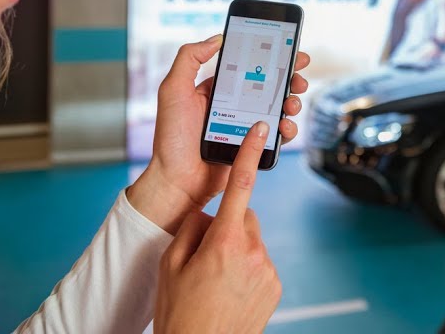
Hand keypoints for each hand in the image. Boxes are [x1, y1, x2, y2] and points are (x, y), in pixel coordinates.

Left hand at [127, 34, 311, 233]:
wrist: (177, 181)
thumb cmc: (171, 138)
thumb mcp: (173, 90)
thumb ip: (189, 59)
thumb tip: (216, 38)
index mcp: (218, 89)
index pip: (249, 66)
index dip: (271, 57)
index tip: (289, 49)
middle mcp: (234, 105)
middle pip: (270, 85)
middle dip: (289, 78)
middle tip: (297, 78)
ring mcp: (245, 126)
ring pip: (277, 108)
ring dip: (292, 101)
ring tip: (291, 103)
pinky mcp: (253, 147)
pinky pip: (276, 135)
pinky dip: (287, 128)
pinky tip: (285, 126)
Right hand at [154, 122, 281, 333]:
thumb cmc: (181, 314)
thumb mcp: (170, 266)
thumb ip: (190, 229)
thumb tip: (207, 214)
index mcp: (224, 242)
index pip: (239, 187)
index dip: (248, 154)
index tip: (259, 131)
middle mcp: (252, 252)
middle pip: (242, 218)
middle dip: (226, 226)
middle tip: (204, 255)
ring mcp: (267, 270)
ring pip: (251, 242)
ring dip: (236, 250)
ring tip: (214, 280)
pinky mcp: (275, 286)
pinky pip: (259, 263)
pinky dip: (246, 269)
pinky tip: (228, 290)